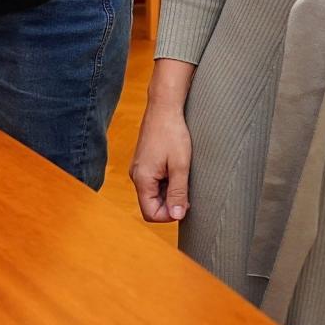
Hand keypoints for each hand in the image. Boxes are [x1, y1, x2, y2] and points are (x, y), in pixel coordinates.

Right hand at [130, 59, 196, 221]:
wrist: (164, 108)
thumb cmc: (172, 133)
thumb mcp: (180, 166)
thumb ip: (178, 193)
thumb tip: (177, 216)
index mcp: (142, 179)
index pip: (151, 213)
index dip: (169, 215)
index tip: (186, 203)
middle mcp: (136, 176)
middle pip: (151, 205)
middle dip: (170, 203)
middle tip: (188, 190)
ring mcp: (139, 169)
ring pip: (153, 194)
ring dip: (170, 192)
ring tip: (182, 175)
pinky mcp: (144, 163)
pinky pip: (153, 182)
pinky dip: (166, 182)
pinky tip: (176, 169)